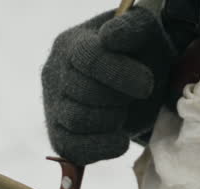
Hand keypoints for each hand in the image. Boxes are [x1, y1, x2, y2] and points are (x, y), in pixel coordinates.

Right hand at [40, 7, 180, 166]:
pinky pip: (71, 149)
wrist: (139, 85)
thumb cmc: (140, 56)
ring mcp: (52, 106)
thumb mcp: (144, 33)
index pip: (89, 58)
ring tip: (123, 112)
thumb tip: (110, 38)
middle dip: (118, 98)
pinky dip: (101, 148)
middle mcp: (53, 73)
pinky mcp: (59, 136)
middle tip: (134, 97)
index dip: (119, 74)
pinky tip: (120, 140)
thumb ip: (130, 28)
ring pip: (76, 120)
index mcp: (71, 43)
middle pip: (83, 92)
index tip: (146, 86)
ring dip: (111, 120)